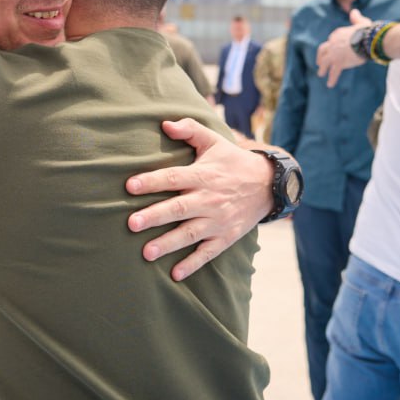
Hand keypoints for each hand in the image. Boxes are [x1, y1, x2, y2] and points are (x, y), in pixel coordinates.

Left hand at [125, 118, 272, 280]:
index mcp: (203, 175)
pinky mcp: (226, 237)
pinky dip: (192, 264)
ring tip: (146, 253)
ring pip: (190, 233)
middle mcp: (209, 199)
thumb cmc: (233, 161)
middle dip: (155, 216)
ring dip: (168, 243)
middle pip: (178, 208)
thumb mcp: (214, 141)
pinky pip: (208, 253)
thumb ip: (189, 130)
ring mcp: (218, 220)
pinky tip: (175, 274)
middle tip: (131, 223)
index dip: (151, 181)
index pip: (173, 177)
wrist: (269, 184)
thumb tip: (164, 124)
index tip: (129, 186)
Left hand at [316, 8, 371, 87]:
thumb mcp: (361, 22)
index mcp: (337, 34)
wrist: (369, 40)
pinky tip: (330, 85)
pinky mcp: (339, 62)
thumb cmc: (368, 31)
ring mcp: (334, 53)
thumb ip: (356, 18)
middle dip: (320, 57)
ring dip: (322, 69)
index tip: (332, 51)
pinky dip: (331, 79)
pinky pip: (334, 72)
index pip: (331, 41)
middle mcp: (333, 43)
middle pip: (323, 51)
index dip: (331, 47)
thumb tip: (354, 11)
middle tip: (319, 64)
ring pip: (325, 62)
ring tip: (321, 75)